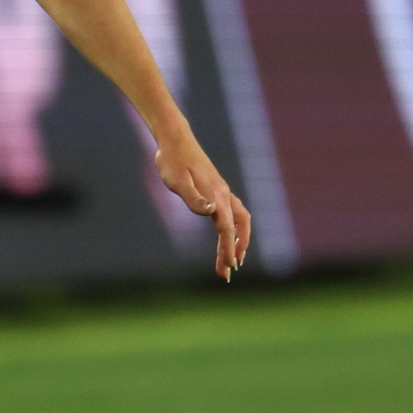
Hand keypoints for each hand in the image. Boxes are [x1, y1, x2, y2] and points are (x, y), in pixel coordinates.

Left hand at [154, 124, 250, 281]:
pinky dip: (235, 228)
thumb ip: (193, 199)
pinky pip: (233, 213)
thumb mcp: (177, 182)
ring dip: (239, 241)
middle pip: (238, 228)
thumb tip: (211, 212)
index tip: (228, 268)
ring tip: (233, 259)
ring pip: (240, 220)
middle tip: (228, 273)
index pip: (225, 230)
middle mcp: (223, 195)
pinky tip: (228, 236)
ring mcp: (222, 192)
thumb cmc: (172, 161)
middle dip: (236, 251)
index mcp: (216, 196)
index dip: (228, 250)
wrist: (175, 140)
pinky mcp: (217, 190)